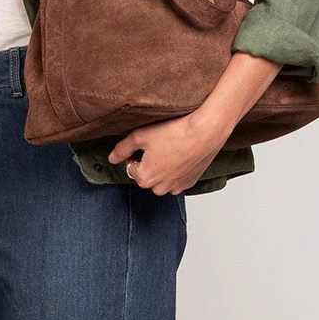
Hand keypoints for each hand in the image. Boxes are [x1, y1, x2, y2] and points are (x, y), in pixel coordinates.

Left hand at [109, 51, 282, 192]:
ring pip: (163, 177)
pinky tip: (182, 153)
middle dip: (150, 161)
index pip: (131, 167)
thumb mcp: (140, 136)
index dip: (136, 153)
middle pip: (147, 174)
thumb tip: (112, 158)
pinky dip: (177, 168)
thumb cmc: (175, 132)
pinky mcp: (191, 182)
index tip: (146, 142)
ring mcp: (177, 187)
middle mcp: (160, 188)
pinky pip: (177, 177)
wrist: (206, 131)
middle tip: (159, 143)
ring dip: (163, 166)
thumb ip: (122, 149)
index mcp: (145, 179)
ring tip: (172, 147)